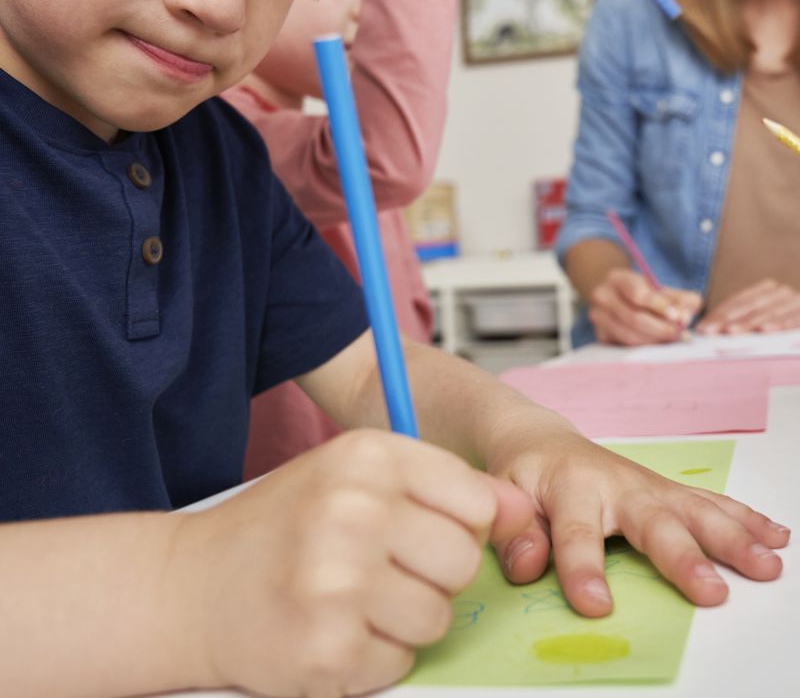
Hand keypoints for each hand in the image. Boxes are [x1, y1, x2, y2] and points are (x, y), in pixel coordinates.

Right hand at [175, 429, 533, 696]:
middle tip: (381, 569)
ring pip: (438, 618)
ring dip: (405, 618)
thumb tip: (521, 510)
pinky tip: (333, 628)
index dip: (459, 525)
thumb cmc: (283, 524)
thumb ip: (441, 486)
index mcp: (367, 456)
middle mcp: (354, 510)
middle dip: (433, 574)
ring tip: (354, 599)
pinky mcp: (327, 649)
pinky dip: (373, 654)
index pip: (476, 501)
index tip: (424, 531)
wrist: (191, 583)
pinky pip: (399, 662)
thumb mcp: (355, 476)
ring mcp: (339, 583)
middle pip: (462, 562)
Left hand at [487, 425, 788, 616]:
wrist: (540, 440)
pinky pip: (710, 503)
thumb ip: (517, 533)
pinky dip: (744, 518)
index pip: (575, 533)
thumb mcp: (507, 497)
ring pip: (693, 510)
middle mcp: (616, 484)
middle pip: (653, 522)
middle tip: (711, 593)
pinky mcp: (667, 491)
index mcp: (570, 487)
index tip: (595, 605)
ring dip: (733, 538)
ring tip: (767, 565)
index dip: (582, 569)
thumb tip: (528, 567)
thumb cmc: (525, 475)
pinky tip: (774, 537)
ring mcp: (648, 487)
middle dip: (683, 557)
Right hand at [589, 268, 701, 344]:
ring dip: (655, 340)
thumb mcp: (664, 289)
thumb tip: (684, 317)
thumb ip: (681, 299)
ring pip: (629, 335)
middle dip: (661, 328)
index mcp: (617, 278)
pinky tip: (659, 343)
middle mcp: (602, 295)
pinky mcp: (600, 334)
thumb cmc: (648, 293)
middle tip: (682, 334)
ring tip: (674, 339)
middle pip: (633, 318)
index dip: (659, 306)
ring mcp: (598, 316)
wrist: (620, 298)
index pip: (637, 294)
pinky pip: (624, 346)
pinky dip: (645, 347)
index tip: (678, 317)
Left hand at [697, 278, 799, 334]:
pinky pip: (794, 318)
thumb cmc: (781, 322)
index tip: (704, 329)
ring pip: (769, 312)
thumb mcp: (761, 318)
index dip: (719, 314)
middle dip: (730, 319)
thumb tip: (708, 330)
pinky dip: (780, 323)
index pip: (738, 301)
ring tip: (733, 332)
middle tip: (714, 331)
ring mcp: (794, 300)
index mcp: (766, 290)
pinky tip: (767, 330)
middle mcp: (780, 292)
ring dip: (750, 322)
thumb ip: (741, 320)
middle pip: (750, 306)